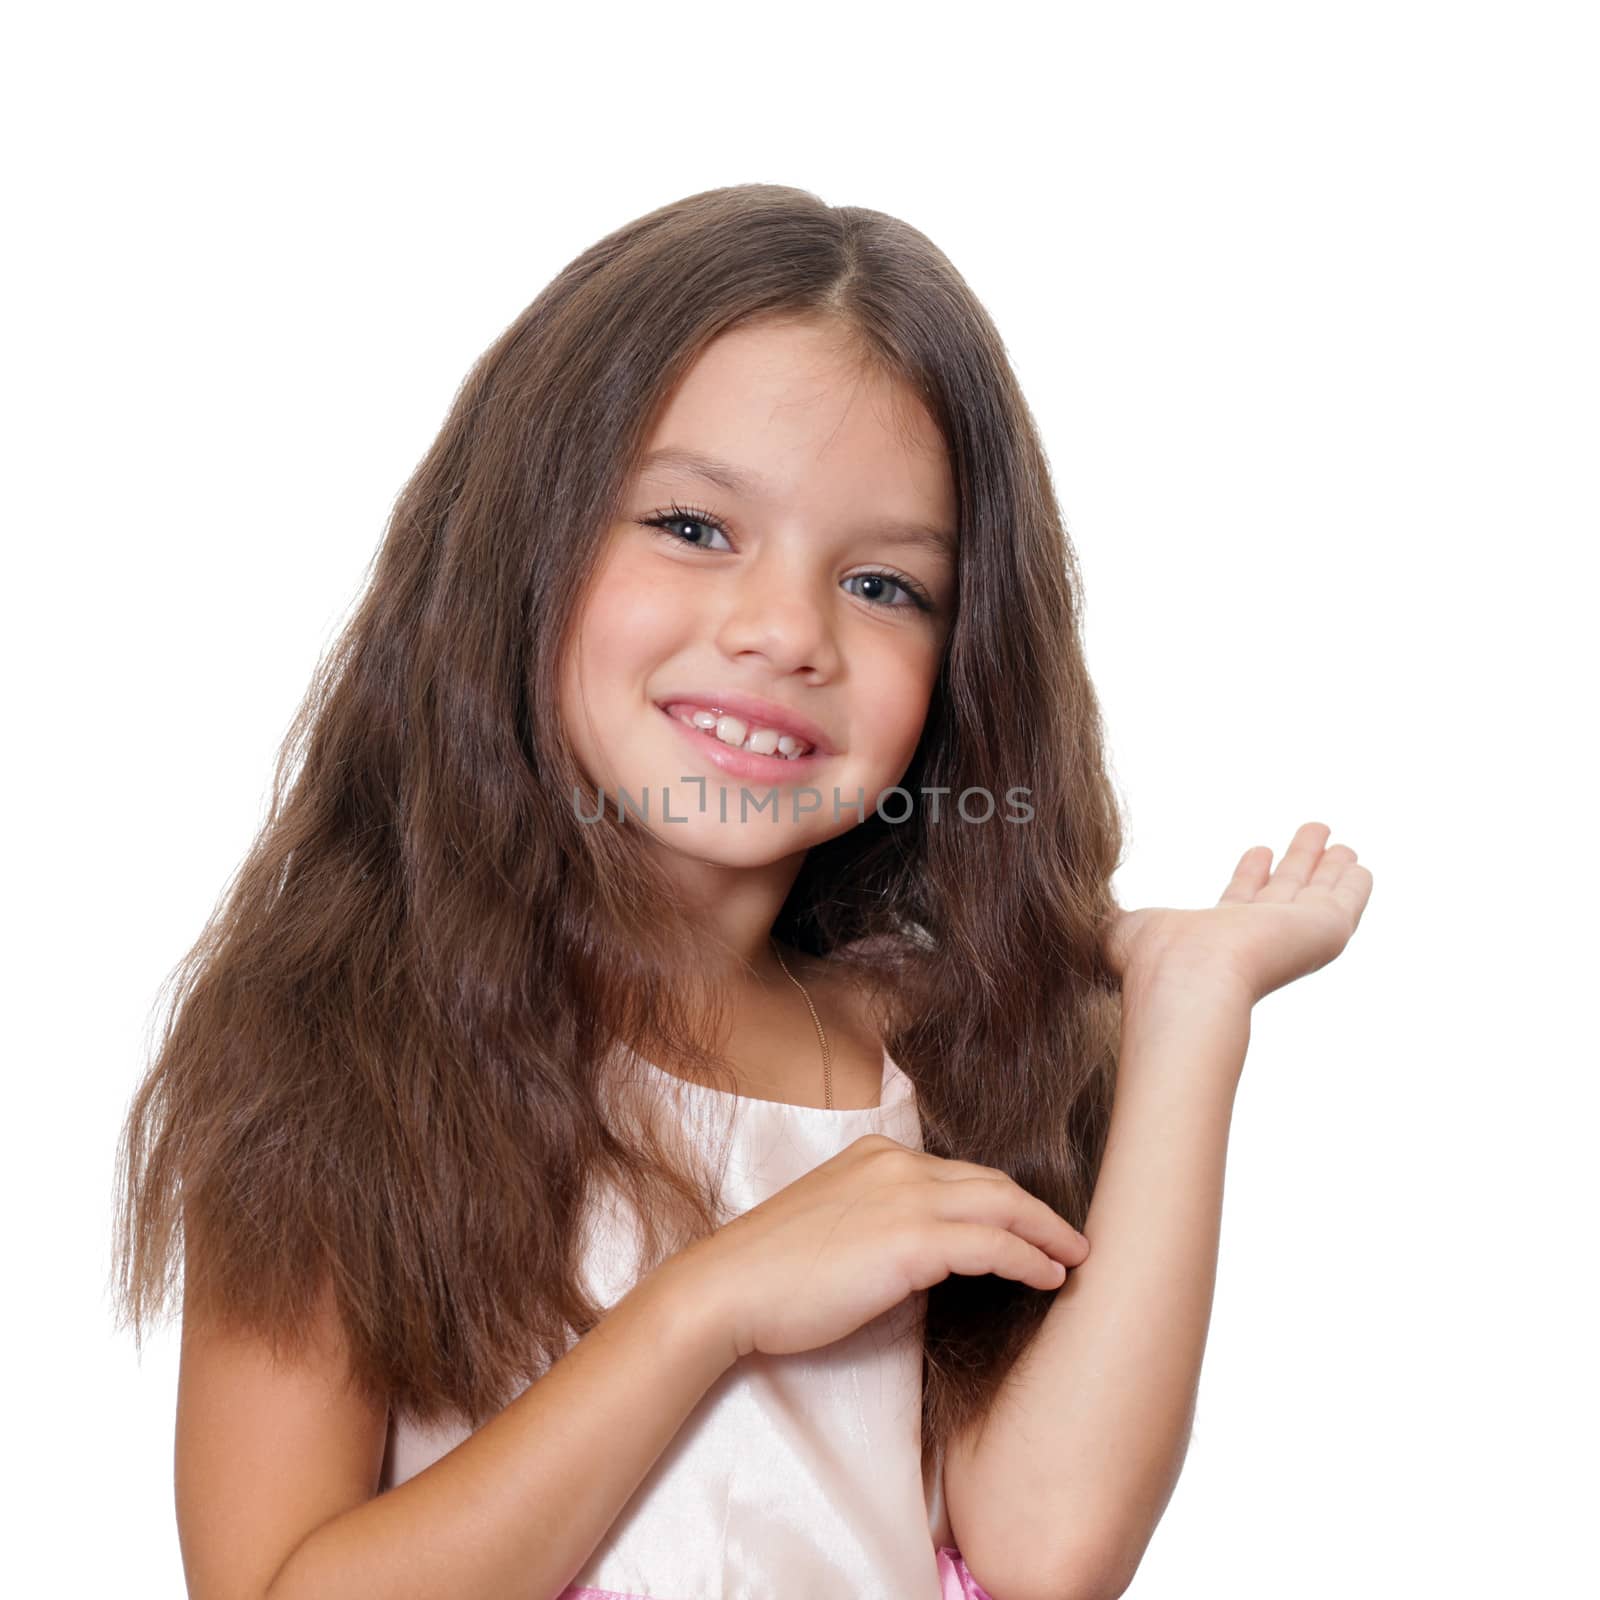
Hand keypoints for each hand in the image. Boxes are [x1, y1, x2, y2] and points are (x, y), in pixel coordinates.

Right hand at [672, 1135, 1090, 1364]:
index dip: (1003, 1201)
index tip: (1030, 1225)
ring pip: (1002, 1206)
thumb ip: (878, 1221)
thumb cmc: (772, 1273)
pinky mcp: (910, 1240)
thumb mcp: (832, 1223)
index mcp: (876, 1155)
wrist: (729, 1288)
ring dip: (1046, 1233)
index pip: (960, 1174)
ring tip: (1074, 1258)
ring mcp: (905, 1197)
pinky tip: (1048, 1276)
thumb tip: (918, 1253)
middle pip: (991, 1183)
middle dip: (1038, 1211)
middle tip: (1072, 1239)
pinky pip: (992, 1245)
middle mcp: (896, 1165)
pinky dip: (1029, 1258)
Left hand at [1102, 821, 1372, 1005]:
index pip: (1240, 902)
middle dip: (1295, 863)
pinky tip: (1361, 866)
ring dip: (1326, 868)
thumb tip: (1064, 902)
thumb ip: (1103, 918)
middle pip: (1283, 893)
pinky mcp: (1322, 933)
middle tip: (1310, 833)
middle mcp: (1255, 937)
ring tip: (1337, 839)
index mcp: (1215, 937)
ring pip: (1316, 896)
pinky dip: (1353, 885)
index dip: (1250, 877)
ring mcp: (1291, 937)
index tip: (1257, 851)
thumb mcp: (1116, 930)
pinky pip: (1345, 903)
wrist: (1186, 981)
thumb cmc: (1147, 961)